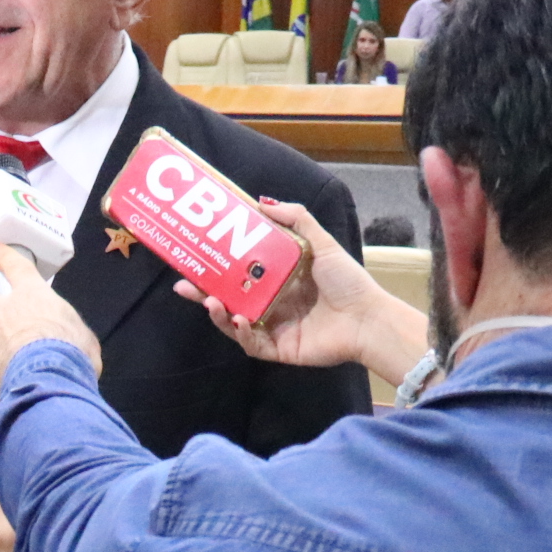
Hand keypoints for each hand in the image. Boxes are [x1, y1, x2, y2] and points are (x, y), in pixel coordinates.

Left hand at [0, 247, 98, 394]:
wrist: (52, 382)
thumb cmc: (73, 352)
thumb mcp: (81, 333)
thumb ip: (67, 329)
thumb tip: (72, 340)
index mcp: (31, 297)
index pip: (14, 266)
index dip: (3, 257)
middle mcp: (3, 315)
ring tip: (6, 360)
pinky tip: (12, 385)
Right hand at [178, 196, 428, 383]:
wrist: (367, 319)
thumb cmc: (348, 280)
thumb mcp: (320, 242)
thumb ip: (295, 218)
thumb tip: (261, 202)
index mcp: (277, 278)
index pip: (237, 272)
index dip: (215, 267)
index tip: (196, 255)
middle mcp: (271, 302)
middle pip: (228, 298)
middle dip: (203, 293)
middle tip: (184, 284)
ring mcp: (273, 327)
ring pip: (233, 323)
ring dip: (218, 314)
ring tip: (211, 302)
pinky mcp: (278, 350)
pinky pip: (251, 344)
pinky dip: (241, 333)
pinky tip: (237, 320)